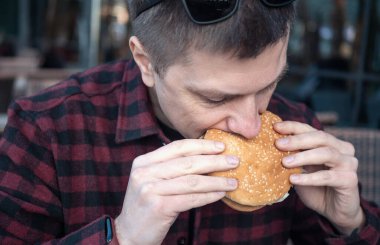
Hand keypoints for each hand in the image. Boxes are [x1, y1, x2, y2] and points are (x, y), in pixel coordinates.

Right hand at [115, 139, 238, 244]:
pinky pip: (191, 199)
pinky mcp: (158, 206)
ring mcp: (150, 189)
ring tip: (233, 181)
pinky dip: (209, 195)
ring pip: (192, 181)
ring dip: (216, 180)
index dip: (202, 145)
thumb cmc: (147, 205)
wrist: (129, 234)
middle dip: (214, 161)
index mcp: (144, 162)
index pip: (177, 147)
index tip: (221, 146)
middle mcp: (145, 172)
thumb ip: (171, 167)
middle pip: (187, 162)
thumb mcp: (152, 180)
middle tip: (234, 161)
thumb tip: (206, 157)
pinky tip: (221, 194)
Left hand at [274, 121, 364, 234]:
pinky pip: (327, 177)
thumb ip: (292, 157)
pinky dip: (309, 178)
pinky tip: (293, 179)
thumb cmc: (315, 187)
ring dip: (303, 157)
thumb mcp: (301, 169)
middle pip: (320, 137)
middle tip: (278, 144)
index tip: (275, 127)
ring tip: (284, 162)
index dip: (293, 127)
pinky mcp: (350, 180)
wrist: (333, 211)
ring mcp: (349, 163)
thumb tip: (271, 145)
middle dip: (297, 139)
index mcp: (330, 142)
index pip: (310, 129)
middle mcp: (343, 149)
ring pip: (326, 153)